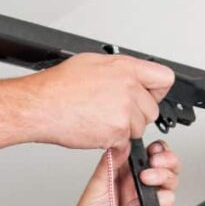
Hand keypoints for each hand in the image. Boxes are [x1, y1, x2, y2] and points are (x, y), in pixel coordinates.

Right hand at [21, 53, 174, 148]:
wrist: (40, 106)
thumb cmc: (58, 86)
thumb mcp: (92, 63)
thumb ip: (120, 70)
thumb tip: (131, 76)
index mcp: (126, 68)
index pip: (164, 79)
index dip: (156, 90)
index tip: (148, 95)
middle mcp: (129, 88)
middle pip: (152, 109)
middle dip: (137, 114)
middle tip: (113, 111)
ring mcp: (124, 111)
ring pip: (140, 128)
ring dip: (124, 129)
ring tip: (100, 119)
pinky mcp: (117, 132)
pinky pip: (125, 142)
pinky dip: (112, 141)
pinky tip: (95, 128)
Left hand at [63, 140, 180, 205]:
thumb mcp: (96, 186)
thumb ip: (111, 163)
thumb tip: (123, 142)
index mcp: (122, 174)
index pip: (146, 154)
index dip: (153, 149)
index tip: (151, 149)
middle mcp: (136, 186)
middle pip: (164, 165)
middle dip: (166, 159)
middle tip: (155, 161)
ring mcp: (146, 201)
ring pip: (170, 180)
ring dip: (164, 175)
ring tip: (148, 179)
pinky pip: (168, 201)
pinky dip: (163, 197)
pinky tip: (146, 202)